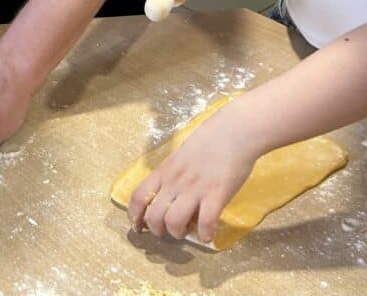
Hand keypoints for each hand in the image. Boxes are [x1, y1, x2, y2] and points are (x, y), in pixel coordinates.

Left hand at [127, 114, 256, 245]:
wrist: (232, 131)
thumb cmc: (207, 142)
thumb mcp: (180, 157)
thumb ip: (172, 176)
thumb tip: (169, 196)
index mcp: (164, 171)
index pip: (138, 196)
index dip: (135, 216)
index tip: (139, 228)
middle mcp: (175, 182)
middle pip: (154, 216)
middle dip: (158, 231)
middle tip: (169, 231)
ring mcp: (195, 189)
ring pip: (174, 222)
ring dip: (179, 233)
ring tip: (188, 231)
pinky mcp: (216, 195)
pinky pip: (205, 223)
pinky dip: (205, 234)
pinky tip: (208, 233)